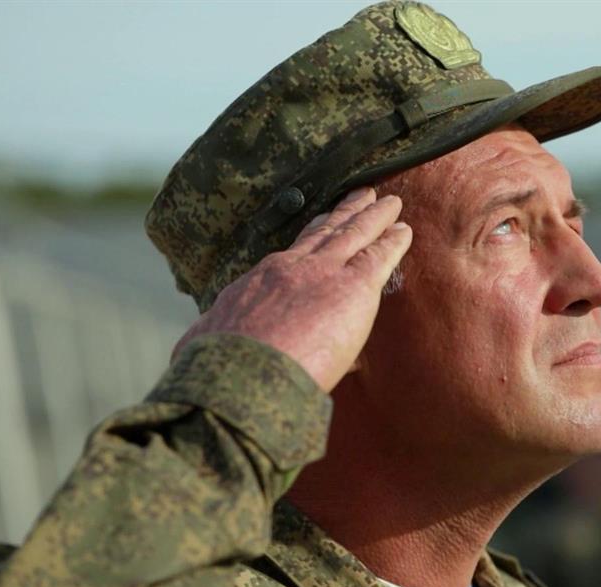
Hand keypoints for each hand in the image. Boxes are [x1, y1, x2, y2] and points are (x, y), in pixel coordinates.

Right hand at [176, 187, 409, 390]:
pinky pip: (378, 256)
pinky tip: (404, 230)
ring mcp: (322, 274)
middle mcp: (290, 269)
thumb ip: (211, 338)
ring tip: (389, 202)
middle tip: (360, 195)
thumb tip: (196, 346)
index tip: (322, 222)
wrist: (239, 377)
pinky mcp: (352, 288)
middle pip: (323, 232)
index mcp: (256, 283)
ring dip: (373, 216)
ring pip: (353, 234)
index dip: (311, 235)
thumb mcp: (203, 345)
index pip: (291, 255)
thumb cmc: (216, 373)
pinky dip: (393, 241)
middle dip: (343, 213)